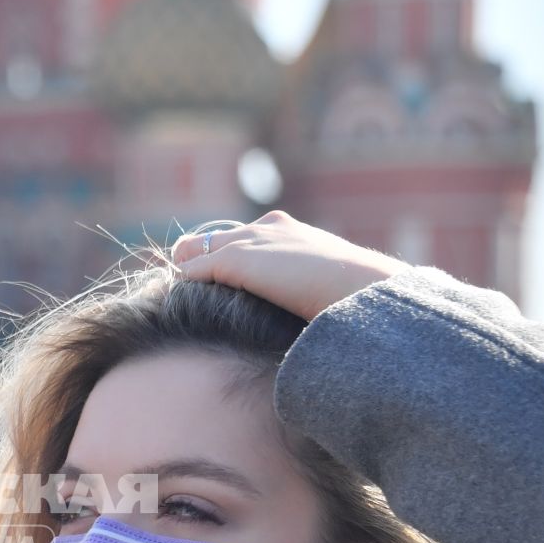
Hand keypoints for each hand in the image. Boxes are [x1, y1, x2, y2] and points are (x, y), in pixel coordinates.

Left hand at [170, 211, 409, 321]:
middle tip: (189, 297)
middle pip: (207, 240)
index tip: (214, 287)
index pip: (238, 238)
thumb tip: (305, 314)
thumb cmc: (352, 299)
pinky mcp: (235, 259)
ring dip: (186, 277)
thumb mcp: (325, 287)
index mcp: (287, 231)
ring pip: (192, 252)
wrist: (360, 290)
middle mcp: (264, 228)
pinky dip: (185, 289)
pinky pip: (191, 272)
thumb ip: (305, 289)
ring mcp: (249, 242)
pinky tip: (186, 310)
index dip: (220, 261)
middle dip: (193, 265)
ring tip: (184, 306)